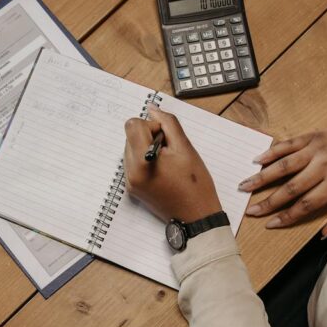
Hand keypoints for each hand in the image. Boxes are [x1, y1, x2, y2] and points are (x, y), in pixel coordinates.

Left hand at [123, 106, 221, 222]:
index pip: (132, 125)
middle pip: (130, 136)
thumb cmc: (195, 185)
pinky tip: (163, 171)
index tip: (166, 138)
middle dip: (149, 137)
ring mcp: (130, 182)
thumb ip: (168, 124)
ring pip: (131, 148)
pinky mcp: (133, 188)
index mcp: (141, 161)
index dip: (151, 126)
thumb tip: (152, 109)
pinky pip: (133, 163)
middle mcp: (130, 172)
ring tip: (168, 163)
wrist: (196, 217)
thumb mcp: (185, 147)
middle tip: (170, 152)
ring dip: (147, 148)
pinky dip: (146, 160)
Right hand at [238, 95, 326, 234]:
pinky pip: (289, 144)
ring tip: (245, 186)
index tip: (270, 225)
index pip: (306, 204)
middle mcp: (325, 165)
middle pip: (290, 188)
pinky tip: (257, 160)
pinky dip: (272, 152)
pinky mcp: (314, 135)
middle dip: (268, 202)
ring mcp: (317, 148)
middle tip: (250, 210)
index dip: (287, 216)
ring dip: (263, 177)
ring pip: (284, 166)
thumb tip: (324, 234)